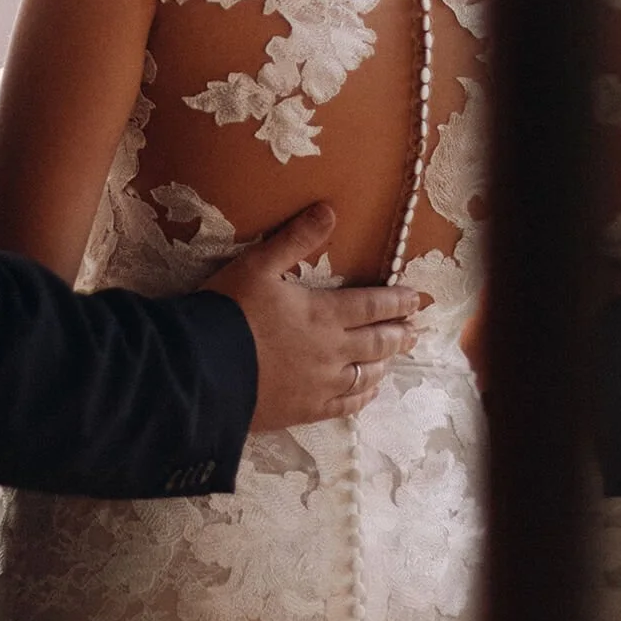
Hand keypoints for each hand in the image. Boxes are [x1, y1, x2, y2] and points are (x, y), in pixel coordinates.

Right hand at [202, 203, 420, 430]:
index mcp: (323, 313)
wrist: (203, 368)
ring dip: (384, 363)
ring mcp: (321, 384)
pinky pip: (346, 405)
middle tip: (415, 329)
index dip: (398, 301)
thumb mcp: (258, 265)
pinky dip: (363, 396)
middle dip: (399, 333)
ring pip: (366, 374)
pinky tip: (369, 392)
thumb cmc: (229, 311)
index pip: (372, 304)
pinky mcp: (305, 410)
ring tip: (395, 356)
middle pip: (377, 342)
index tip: (417, 299)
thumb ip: (295, 239)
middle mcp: (332, 350)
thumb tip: (329, 210)